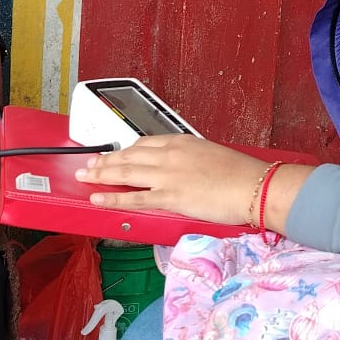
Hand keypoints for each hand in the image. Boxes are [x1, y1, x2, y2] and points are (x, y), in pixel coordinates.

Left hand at [74, 137, 270, 224]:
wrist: (254, 186)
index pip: (143, 144)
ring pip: (125, 173)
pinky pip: (134, 197)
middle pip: (128, 156)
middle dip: (105, 160)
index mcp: (180, 142)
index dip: (123, 150)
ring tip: (85, 177)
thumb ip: (190, 159)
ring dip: (101, 174)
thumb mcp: (211, 155)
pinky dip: (113, 197)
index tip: (112, 154)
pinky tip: (98, 197)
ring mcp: (167, 176)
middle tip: (89, 164)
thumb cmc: (240, 173)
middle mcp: (169, 155)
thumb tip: (181, 168)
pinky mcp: (170, 197)